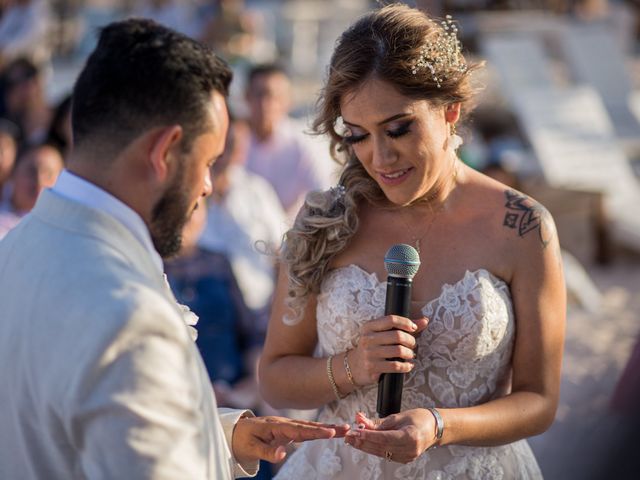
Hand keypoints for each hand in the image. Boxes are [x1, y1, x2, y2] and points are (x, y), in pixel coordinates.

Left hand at [232, 416, 349, 463]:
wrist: (235, 431)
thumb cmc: (242, 439)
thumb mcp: (251, 448)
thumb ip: (267, 451)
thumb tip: (283, 454)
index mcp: (276, 426)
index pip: (299, 430)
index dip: (315, 432)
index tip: (331, 433)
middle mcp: (285, 424)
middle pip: (309, 426)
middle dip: (328, 427)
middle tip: (346, 428)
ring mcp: (287, 426)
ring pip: (310, 427)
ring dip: (327, 427)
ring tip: (344, 429)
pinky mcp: (289, 430)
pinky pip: (306, 430)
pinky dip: (319, 430)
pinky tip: (331, 431)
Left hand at [344, 410, 435, 463]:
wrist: (435, 428)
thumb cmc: (420, 418)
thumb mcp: (399, 415)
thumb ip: (380, 421)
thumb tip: (360, 420)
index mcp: (410, 437)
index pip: (384, 438)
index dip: (368, 435)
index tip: (354, 431)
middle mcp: (409, 450)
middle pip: (380, 447)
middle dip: (362, 442)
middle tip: (348, 436)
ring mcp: (407, 457)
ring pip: (381, 453)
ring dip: (365, 446)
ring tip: (352, 440)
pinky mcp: (404, 459)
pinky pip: (385, 455)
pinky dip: (374, 449)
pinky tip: (364, 443)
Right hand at [349, 316, 428, 384]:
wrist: (354, 366)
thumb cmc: (373, 347)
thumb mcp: (382, 334)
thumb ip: (403, 327)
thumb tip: (425, 321)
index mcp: (369, 327)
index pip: (391, 319)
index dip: (406, 322)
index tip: (414, 328)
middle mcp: (367, 339)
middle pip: (397, 336)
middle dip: (410, 341)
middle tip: (413, 345)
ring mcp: (369, 354)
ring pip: (398, 351)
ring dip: (409, 354)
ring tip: (410, 355)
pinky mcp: (372, 368)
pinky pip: (396, 366)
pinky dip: (406, 366)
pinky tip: (408, 366)